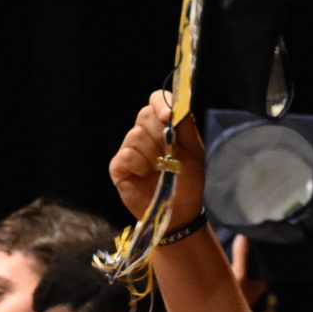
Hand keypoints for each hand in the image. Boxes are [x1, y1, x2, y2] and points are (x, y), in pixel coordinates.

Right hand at [108, 89, 205, 223]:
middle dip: (160, 136)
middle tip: (169, 155)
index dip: (161, 103)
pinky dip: (139, 166)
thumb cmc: (188, 181)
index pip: (156, 100)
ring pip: (135, 135)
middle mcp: (144, 134)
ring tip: (159, 170)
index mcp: (163, 126)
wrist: (179, 211)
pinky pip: (126, 155)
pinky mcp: (118, 166)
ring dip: (152, 155)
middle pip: (144, 115)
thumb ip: (185, 124)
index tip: (168, 117)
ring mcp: (129, 149)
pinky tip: (144, 176)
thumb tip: (172, 107)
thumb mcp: (193, 150)